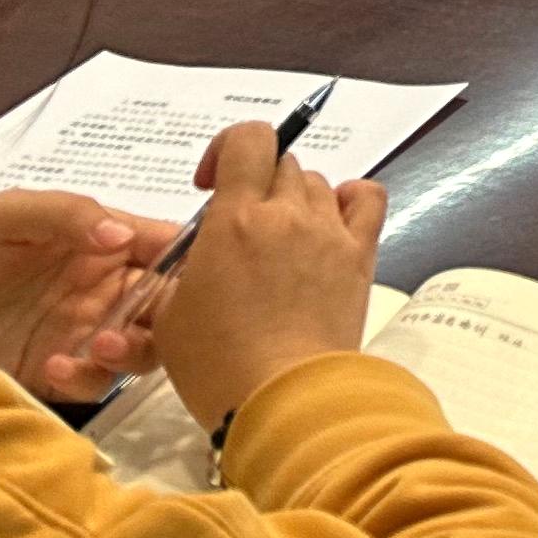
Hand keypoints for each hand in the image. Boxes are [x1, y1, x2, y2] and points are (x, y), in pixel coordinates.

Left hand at [0, 189, 177, 398]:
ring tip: (99, 344)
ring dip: (136, 348)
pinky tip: (58, 366)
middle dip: (172, 315)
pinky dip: (91, 378)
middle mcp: (103, 287)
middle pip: (169, 303)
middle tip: (144, 319)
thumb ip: (66, 213)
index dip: (195, 259)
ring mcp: (82, 332)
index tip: (201, 276)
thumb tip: (120, 235)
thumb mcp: (7, 213)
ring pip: (143, 346)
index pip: (169, 246)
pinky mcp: (57, 373)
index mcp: (103, 241)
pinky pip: (96, 382)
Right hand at [151, 122, 385, 435]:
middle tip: (240, 233)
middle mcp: (287, 211)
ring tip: (279, 244)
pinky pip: (366, 199)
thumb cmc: (217, 364)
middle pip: (281, 164)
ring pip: (316, 183)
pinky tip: (332, 221)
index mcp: (236, 218)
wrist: (282, 398)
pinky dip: (351, 199)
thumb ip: (183, 270)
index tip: (210, 187)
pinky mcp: (361, 254)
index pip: (247, 139)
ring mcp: (329, 230)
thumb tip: (199, 251)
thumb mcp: (171, 316)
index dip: (227, 149)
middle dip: (256, 187)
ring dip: (294, 201)